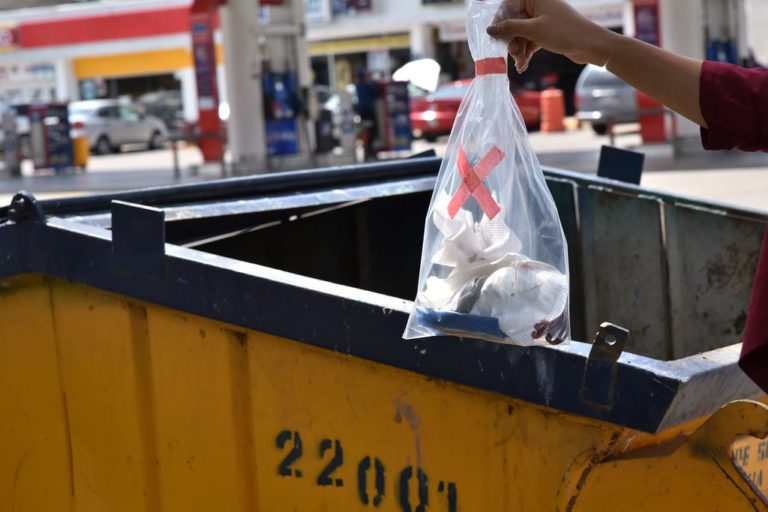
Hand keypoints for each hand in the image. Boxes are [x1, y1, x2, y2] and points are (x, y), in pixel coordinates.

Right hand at [487, 0, 616, 71]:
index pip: (508, 5)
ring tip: (521, 63)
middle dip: (512, 40)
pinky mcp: (545, 32)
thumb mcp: (534, 30)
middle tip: (513, 54)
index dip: (500, 22)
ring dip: (519, 50)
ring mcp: (542, 19)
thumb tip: (489, 29)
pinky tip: (523, 65)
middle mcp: (537, 5)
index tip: (494, 37)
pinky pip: (529, 41)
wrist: (590, 45)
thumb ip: (510, 28)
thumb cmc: (564, 32)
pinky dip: (526, 52)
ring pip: (521, 34)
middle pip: (513, 22)